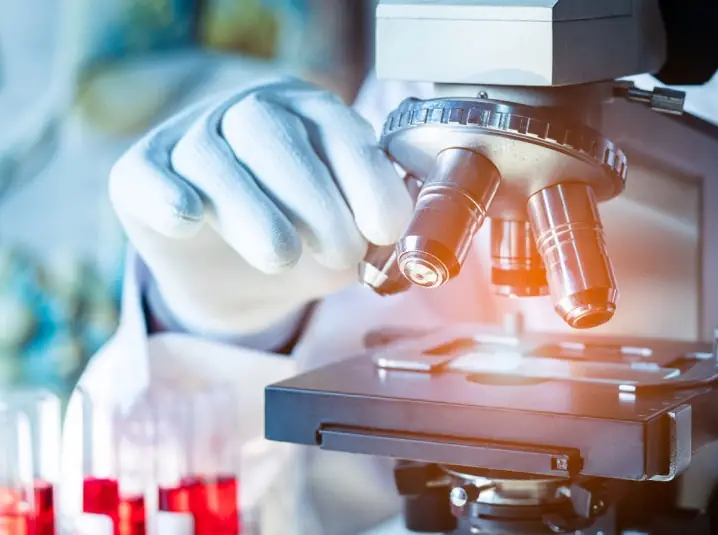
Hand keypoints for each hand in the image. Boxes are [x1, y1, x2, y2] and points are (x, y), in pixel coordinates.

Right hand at [109, 78, 411, 336]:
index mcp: (309, 115)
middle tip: (342, 252)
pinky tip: (190, 217)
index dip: (365, 177)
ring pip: (212, 158)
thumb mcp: (349, 233)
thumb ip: (375, 230)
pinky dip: (168, 196)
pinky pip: (147, 175)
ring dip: (254, 211)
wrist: (237, 277)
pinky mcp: (142, 173)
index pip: (336, 128)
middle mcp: (248, 113)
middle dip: (315, 198)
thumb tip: (404, 238)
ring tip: (283, 256)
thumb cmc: (303, 242)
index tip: (385, 227)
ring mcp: (190, 138)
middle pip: (270, 133)